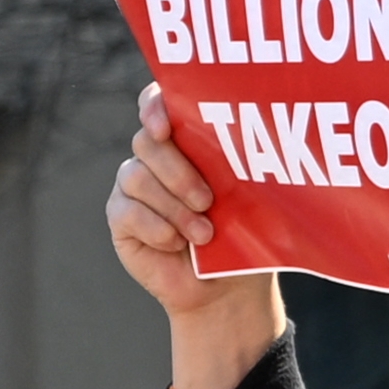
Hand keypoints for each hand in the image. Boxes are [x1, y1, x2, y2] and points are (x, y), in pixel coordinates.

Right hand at [109, 83, 285, 388]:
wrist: (227, 286)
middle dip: (179, 171)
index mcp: (188, 138)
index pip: (159, 102)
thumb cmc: (247, 231)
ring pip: (136, 176)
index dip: (156, 105)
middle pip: (147, 141)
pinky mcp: (121, 218)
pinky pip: (127, 211)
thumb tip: (266, 135)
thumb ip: (244, 161)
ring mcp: (134, 186)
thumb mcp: (253, 193)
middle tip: (209, 200)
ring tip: (204, 232)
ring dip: (174, 206)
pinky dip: (157, 227)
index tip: (167, 126)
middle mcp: (156, 157)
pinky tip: (178, 243)